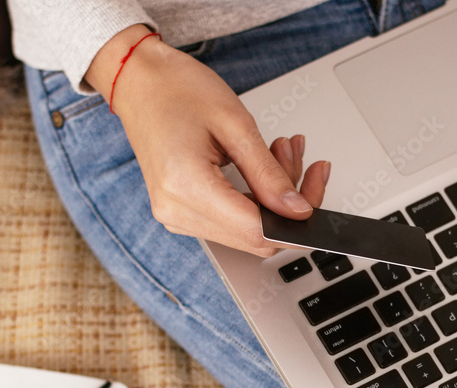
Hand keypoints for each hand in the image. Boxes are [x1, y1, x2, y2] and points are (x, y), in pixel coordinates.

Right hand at [85, 25, 330, 256]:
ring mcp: (177, 215)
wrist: (140, 80)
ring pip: (248, 231)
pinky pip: (232, 221)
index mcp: (185, 188)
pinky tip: (264, 167)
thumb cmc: (177, 89)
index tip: (317, 199)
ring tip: (282, 152)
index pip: (256, 231)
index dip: (295, 223)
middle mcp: (177, 211)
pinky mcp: (182, 211)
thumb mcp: (235, 124)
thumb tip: (298, 209)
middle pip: (255, 238)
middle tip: (308, 164)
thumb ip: (269, 174)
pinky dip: (256, 198)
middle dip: (290, 206)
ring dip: (274, 198)